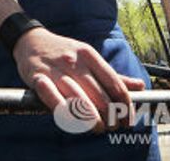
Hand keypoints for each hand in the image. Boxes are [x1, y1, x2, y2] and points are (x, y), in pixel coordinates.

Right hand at [12, 28, 144, 131]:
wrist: (30, 40)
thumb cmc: (63, 52)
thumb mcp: (88, 56)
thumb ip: (112, 74)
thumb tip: (140, 86)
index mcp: (89, 54)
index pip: (114, 83)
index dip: (125, 105)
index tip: (127, 119)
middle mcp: (74, 62)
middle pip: (99, 95)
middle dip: (110, 116)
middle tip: (113, 127)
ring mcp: (55, 70)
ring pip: (79, 101)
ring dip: (92, 120)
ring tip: (99, 128)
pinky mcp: (37, 79)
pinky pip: (54, 101)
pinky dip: (66, 115)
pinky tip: (75, 123)